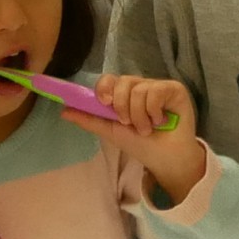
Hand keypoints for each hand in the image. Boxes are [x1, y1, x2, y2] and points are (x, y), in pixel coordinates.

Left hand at [85, 75, 204, 203]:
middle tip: (129, 124)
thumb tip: (63, 111)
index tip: (104, 103)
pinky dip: (153, 110)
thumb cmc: (142, 146)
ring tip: (147, 129)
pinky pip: (155, 91)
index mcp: (125, 94)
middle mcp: (141, 87)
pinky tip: (160, 121)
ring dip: (139, 114)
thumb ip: (89, 120)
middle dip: (122, 106)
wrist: (166, 159)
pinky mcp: (174, 89)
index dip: (104, 88)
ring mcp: (158, 87)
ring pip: (138, 89)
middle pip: (122, 81)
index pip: (110, 79)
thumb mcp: (111, 132)